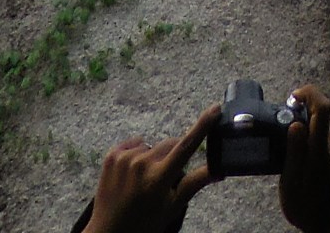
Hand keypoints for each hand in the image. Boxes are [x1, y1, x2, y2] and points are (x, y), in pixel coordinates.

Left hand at [79, 107, 218, 232]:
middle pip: (169, 145)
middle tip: (165, 179)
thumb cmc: (145, 223)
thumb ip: (195, 183)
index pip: (186, 146)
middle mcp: (141, 164)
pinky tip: (132, 173)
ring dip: (153, 157)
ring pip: (151, 146)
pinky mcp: (111, 155)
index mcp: (159, 178)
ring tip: (144, 180)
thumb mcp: (172, 207)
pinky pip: (134, 144)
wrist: (109, 232)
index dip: (203, 125)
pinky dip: (137, 154)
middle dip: (173, 156)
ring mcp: (124, 158)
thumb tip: (219, 169)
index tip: (215, 108)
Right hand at [279, 85, 329, 232]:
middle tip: (277, 131)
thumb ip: (294, 150)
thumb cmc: (307, 206)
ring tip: (282, 149)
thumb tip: (295, 123)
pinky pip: (317, 137)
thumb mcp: (292, 181)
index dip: (308, 93)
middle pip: (317, 113)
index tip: (290, 99)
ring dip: (299, 130)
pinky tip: (293, 159)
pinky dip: (304, 140)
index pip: (322, 106)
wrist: (328, 226)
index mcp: (320, 146)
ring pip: (315, 126)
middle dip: (296, 113)